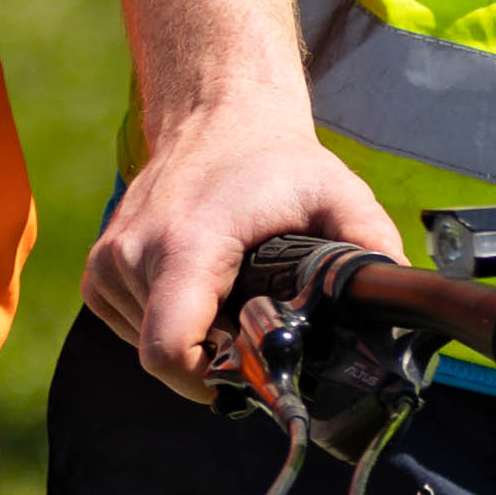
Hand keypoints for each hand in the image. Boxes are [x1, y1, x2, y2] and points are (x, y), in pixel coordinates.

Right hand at [80, 114, 402, 400]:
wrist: (217, 114)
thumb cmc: (275, 160)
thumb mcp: (337, 194)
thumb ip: (370, 246)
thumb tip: (396, 300)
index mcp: (187, 244)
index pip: (167, 351)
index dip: (208, 380)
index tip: (246, 367)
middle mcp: (135, 253)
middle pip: (167, 356)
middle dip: (213, 355)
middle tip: (252, 318)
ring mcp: (109, 262)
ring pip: (148, 345)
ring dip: (192, 336)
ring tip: (228, 291)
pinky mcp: (99, 269)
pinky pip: (129, 327)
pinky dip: (165, 321)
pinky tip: (200, 287)